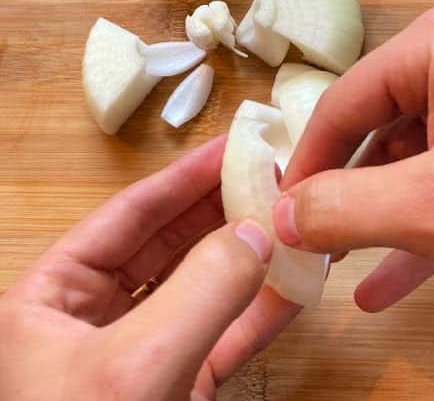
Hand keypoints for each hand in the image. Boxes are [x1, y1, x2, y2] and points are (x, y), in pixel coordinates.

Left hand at [0, 137, 298, 399]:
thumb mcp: (135, 370)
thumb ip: (201, 293)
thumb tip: (257, 233)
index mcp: (50, 300)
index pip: (127, 217)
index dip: (183, 178)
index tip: (235, 145)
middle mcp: (90, 322)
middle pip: (167, 246)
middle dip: (222, 211)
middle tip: (274, 176)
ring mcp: (137, 358)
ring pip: (199, 290)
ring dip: (248, 258)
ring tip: (294, 221)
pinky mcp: (175, 393)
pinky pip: (221, 338)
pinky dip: (258, 312)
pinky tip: (295, 286)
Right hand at [275, 4, 433, 310]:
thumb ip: (348, 209)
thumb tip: (285, 216)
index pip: (342, 103)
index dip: (306, 163)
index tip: (281, 211)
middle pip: (375, 133)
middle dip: (343, 196)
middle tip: (308, 242)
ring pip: (410, 165)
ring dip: (377, 219)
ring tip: (339, 265)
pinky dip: (418, 230)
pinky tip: (387, 279)